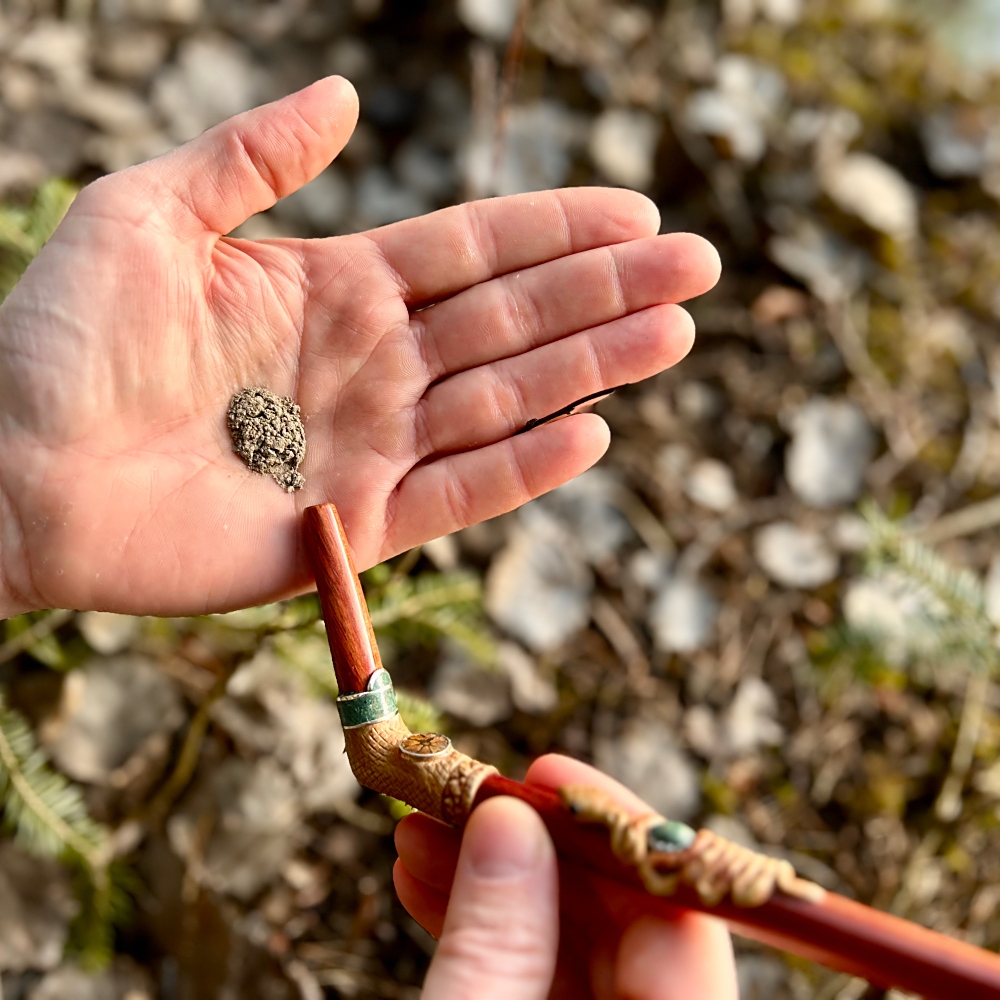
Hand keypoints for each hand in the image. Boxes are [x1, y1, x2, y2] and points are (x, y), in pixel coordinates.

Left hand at [0, 77, 718, 617]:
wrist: (11, 470)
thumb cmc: (64, 339)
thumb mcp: (151, 213)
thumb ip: (252, 156)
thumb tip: (348, 98)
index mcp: (334, 286)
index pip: (472, 250)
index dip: (556, 229)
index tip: (637, 212)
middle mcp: (369, 365)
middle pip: (512, 320)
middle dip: (607, 293)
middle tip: (697, 267)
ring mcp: (368, 447)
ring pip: (504, 400)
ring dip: (590, 369)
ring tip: (673, 336)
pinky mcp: (355, 527)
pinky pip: (457, 493)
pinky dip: (523, 468)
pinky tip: (589, 433)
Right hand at [394, 755, 736, 998]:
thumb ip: (496, 937)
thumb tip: (509, 818)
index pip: (684, 917)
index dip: (618, 833)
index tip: (546, 774)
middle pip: (621, 921)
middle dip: (534, 849)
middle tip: (464, 795)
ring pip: (571, 945)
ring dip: (493, 882)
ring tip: (420, 833)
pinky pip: (538, 976)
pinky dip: (484, 930)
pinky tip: (428, 882)